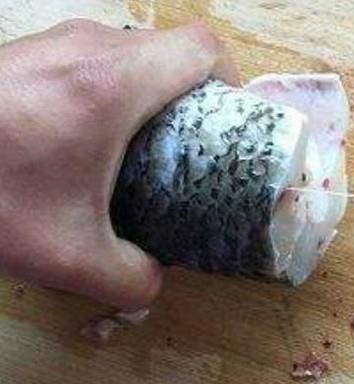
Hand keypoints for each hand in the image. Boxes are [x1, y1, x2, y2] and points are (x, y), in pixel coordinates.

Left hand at [0, 19, 237, 309]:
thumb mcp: (68, 256)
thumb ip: (130, 278)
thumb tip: (154, 277)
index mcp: (112, 85)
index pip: (201, 49)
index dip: (229, 79)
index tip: (226, 120)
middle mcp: (88, 48)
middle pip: (171, 51)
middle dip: (194, 94)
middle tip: (189, 145)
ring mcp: (56, 43)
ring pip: (133, 52)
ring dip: (153, 91)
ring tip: (144, 144)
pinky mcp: (31, 51)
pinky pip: (96, 57)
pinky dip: (115, 89)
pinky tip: (94, 135)